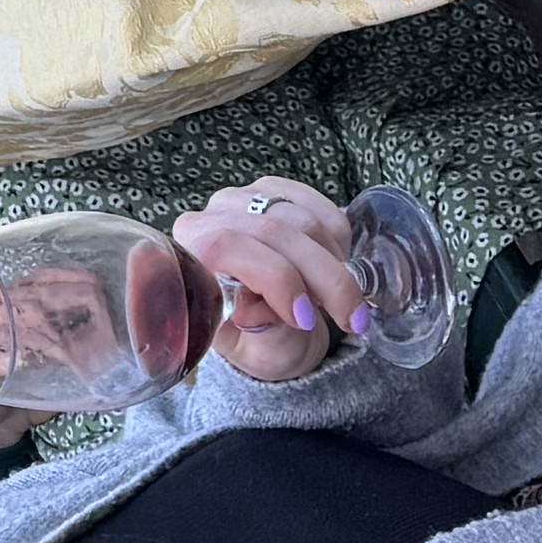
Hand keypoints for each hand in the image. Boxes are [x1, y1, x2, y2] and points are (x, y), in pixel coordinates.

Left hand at [167, 180, 368, 382]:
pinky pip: (322, 207)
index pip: (225, 247)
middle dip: (324, 280)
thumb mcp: (256, 350)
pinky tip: (338, 269)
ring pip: (305, 221)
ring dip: (335, 265)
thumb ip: (258, 331)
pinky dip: (341, 242)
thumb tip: (253, 313)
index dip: (274, 280)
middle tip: (353, 318)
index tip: (305, 318)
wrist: (268, 324)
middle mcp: (210, 218)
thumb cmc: (256, 340)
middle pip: (274, 232)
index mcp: (188, 256)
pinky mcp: (277, 192)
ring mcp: (244, 199)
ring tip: (338, 300)